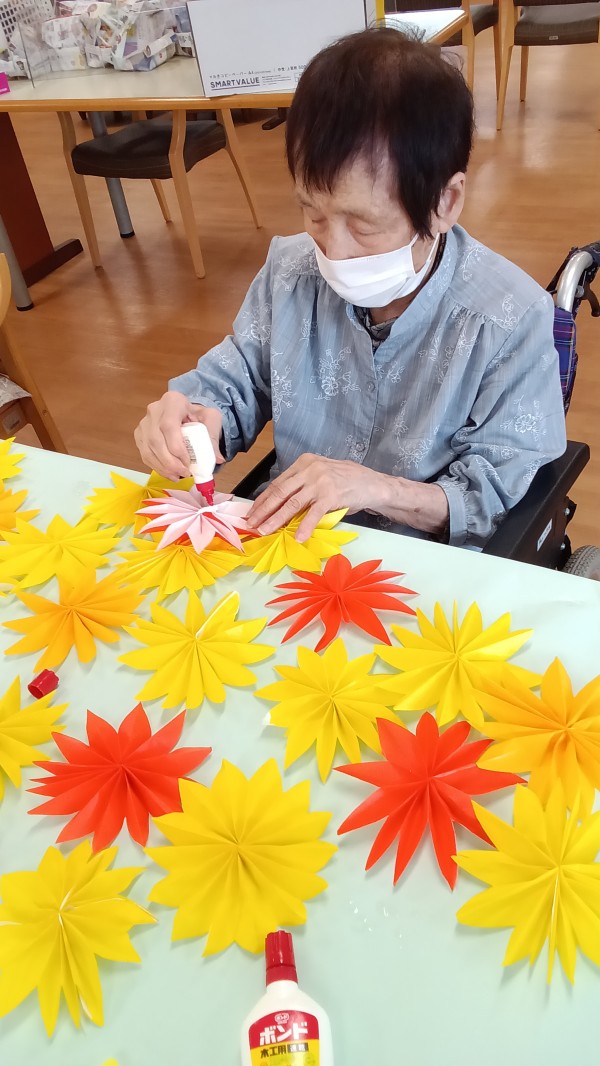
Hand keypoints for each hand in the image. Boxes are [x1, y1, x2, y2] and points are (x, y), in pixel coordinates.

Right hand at [134, 391, 224, 480]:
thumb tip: (217, 459)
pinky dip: (156, 466)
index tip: (188, 462)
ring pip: (148, 449)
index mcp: (172, 401)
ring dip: (162, 467)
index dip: (176, 448)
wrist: (187, 412)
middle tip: (184, 473)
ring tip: (177, 476)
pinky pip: (145, 454)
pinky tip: (169, 474)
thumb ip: (213, 437)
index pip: (169, 426)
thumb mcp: (211, 420)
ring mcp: (144, 423)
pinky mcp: (140, 435)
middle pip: (156, 440)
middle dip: (170, 461)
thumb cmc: (199, 415)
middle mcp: (154, 410)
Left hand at [246, 453, 383, 541]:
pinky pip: (313, 514)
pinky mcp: (331, 496)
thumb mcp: (320, 476)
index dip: (263, 499)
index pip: (277, 483)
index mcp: (304, 462)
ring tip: (266, 531)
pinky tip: (298, 537)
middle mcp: (309, 469)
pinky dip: (304, 527)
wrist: (372, 484)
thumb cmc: (345, 482)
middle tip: (251, 524)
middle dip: (263, 510)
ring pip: (291, 504)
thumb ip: (302, 485)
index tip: (252, 512)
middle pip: (279, 492)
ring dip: (276, 520)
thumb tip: (279, 505)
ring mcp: (320, 482)